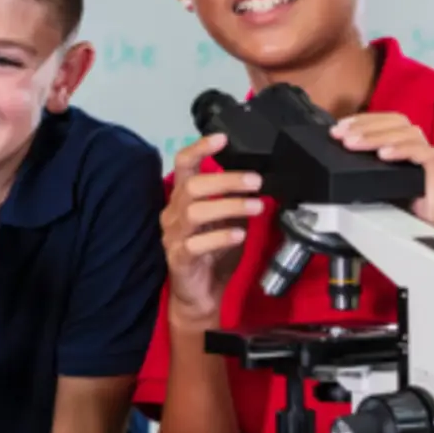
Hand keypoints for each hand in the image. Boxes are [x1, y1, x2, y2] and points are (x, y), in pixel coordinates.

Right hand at [162, 134, 264, 322]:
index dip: (200, 148)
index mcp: (183, 199)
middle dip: (226, 180)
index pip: (184, 165)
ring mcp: (174, 236)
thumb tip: (259, 181)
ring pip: (195, 212)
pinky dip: (220, 237)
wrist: (200, 294)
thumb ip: (236, 200)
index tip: (222, 138)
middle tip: (256, 181)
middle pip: (193, 186)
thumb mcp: (228, 220)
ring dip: (229, 206)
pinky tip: (239, 235)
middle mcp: (174, 213)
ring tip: (257, 207)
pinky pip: (197, 245)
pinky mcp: (180, 258)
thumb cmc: (214, 254)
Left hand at [332, 113, 433, 229]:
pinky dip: (405, 151)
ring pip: (411, 135)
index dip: (365, 119)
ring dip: (379, 136)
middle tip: (342, 136)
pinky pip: (428, 157)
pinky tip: (384, 155)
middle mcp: (417, 156)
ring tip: (355, 144)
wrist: (414, 248)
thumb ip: (352, 173)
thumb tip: (324, 158)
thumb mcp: (364, 191)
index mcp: (401, 153)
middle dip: (366, 126)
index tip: (339, 126)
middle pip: (399, 124)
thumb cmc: (389, 221)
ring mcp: (428, 169)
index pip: (388, 122)